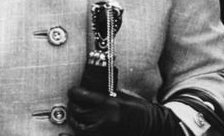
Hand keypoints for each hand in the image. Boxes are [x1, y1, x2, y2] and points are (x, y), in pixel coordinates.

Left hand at [67, 86, 183, 135]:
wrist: (150, 126)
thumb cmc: (138, 109)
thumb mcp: (123, 97)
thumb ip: (106, 95)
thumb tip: (89, 91)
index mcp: (112, 104)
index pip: (85, 96)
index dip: (75, 92)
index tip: (72, 90)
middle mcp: (107, 119)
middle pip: (80, 113)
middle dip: (73, 106)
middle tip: (72, 101)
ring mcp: (105, 132)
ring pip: (80, 128)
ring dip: (74, 120)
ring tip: (75, 115)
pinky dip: (82, 131)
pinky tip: (82, 125)